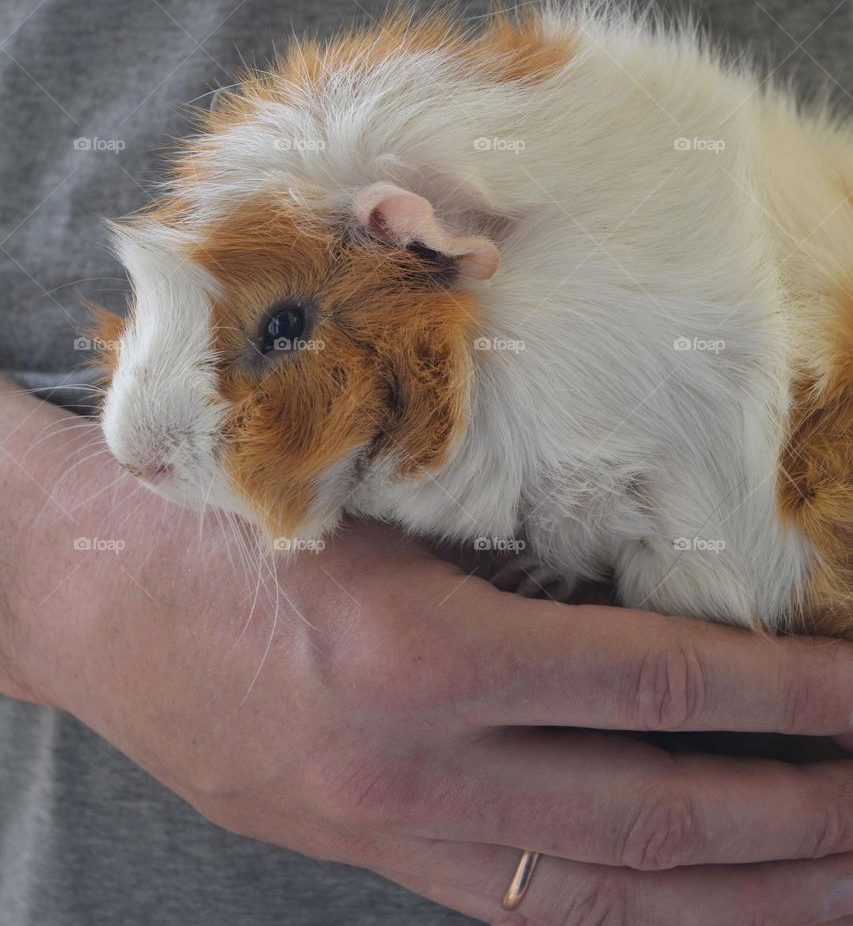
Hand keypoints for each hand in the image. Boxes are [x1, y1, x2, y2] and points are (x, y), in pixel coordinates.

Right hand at [3, 381, 852, 925]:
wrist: (84, 593)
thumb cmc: (217, 515)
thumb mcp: (364, 499)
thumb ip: (497, 543)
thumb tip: (648, 564)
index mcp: (421, 652)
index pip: (652, 684)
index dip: (784, 698)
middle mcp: (417, 765)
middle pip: (650, 818)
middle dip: (795, 822)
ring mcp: (392, 833)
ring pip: (601, 900)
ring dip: (737, 901)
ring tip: (838, 887)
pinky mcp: (368, 855)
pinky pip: (525, 910)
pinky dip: (627, 916)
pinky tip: (694, 908)